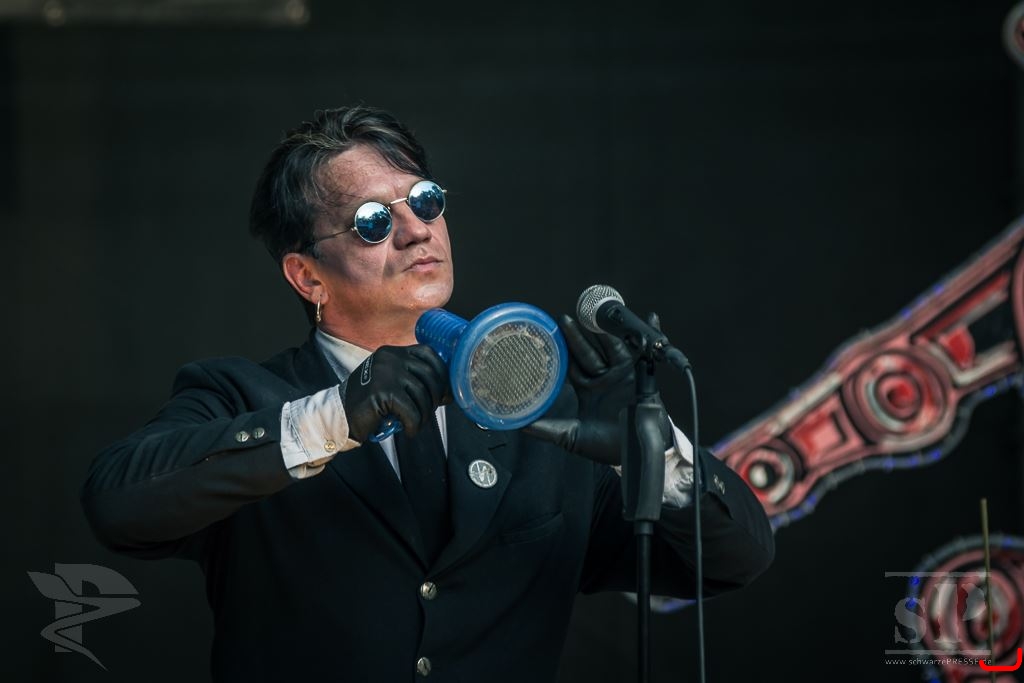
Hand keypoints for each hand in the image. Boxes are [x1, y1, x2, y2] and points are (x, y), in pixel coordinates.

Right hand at [344, 345, 450, 442]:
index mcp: (392, 352)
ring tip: (416, 424)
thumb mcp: (390, 382)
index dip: (442, 373)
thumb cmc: (368, 402)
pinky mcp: (382, 391)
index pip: (428, 353)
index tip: (444, 392)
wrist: (339, 415)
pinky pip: (411, 410)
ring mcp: (386, 372)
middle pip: (430, 374)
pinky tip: (408, 431)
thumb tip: (447, 391)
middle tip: (428, 412)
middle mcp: (390, 357)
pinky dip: (414, 424)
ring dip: (424, 414)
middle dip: (435, 397)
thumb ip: (412, 378)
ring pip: (422, 393)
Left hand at [522, 314, 635, 463]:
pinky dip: (651, 335)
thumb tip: (519, 424)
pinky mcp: (641, 376)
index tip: (551, 336)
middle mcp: (605, 380)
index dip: (563, 351)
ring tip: (591, 315)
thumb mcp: (569, 436)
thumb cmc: (608, 447)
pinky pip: (645, 353)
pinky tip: (650, 318)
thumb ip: (545, 429)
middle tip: (563, 319)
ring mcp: (623, 376)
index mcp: (590, 391)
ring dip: (603, 331)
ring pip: (611, 347)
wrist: (635, 452)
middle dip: (576, 335)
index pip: (573, 366)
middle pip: (588, 352)